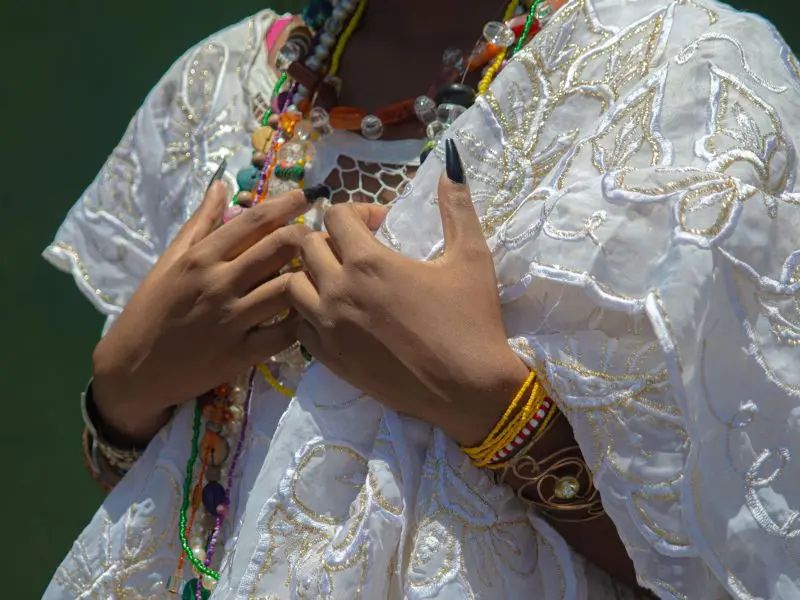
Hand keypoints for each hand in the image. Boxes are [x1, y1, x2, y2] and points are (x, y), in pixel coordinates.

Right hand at [92, 182, 315, 443]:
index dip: (287, 204)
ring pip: (288, 288)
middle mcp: (219, 283)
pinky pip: (285, 334)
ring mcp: (231, 320)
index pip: (254, 221)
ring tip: (320, 274)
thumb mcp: (170, 261)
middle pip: (280, 248)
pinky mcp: (240, 354)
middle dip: (307, 236)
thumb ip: (200, 223)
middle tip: (320, 237)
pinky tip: (306, 314)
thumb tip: (221, 185)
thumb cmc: (152, 309)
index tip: (309, 194)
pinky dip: (300, 321)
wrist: (133, 370)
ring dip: (308, 278)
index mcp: (202, 257)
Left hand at [288, 140, 528, 445]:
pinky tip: (338, 314)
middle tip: (356, 249)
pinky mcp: (329, 360)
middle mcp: (337, 292)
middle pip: (304, 246)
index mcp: (368, 262)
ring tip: (341, 279)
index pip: (333, 217)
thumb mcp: (471, 257)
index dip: (356, 212)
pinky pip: (299, 326)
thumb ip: (457, 206)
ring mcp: (328, 329)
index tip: (380, 225)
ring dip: (311, 275)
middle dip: (328, 238)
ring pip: (292, 286)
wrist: (468, 391)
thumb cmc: (473, 321)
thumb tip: (452, 162)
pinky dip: (310, 313)